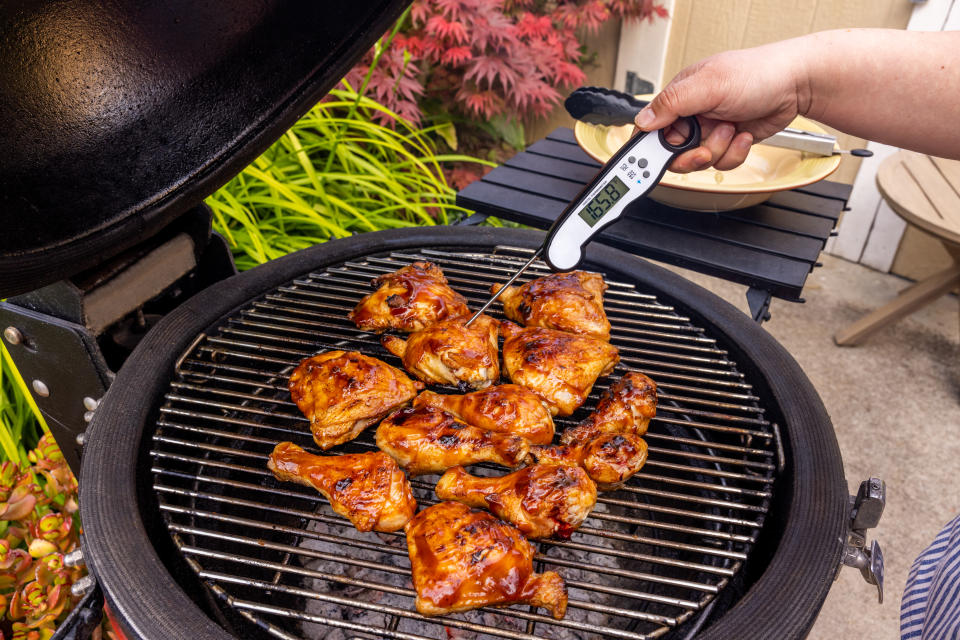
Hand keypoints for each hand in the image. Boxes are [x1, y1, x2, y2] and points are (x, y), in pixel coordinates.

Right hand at [635, 40, 809, 172]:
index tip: (660, 160)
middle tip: (703, 148)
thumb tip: (642, 120)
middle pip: (675, 153)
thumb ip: (671, 103)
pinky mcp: (729, 142)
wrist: (797, 84)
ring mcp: (711, 130)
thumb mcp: (708, 85)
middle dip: (692, 154)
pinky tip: (743, 134)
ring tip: (731, 128)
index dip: (653, 148)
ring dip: (718, 149)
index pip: (652, 129)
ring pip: (700, 161)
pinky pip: (721, 162)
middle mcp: (693, 114)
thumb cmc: (758, 73)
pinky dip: (735, 153)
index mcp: (680, 97)